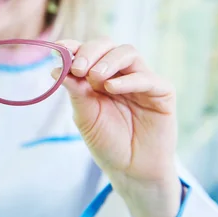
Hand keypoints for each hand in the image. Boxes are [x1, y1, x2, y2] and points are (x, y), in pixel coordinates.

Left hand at [52, 38, 180, 216]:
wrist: (130, 170)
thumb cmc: (107, 142)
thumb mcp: (85, 116)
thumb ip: (75, 91)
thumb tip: (56, 68)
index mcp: (98, 76)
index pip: (87, 52)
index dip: (73, 46)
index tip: (59, 49)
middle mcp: (119, 74)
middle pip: (107, 45)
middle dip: (90, 52)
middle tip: (78, 68)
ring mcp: (141, 81)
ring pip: (128, 53)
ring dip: (108, 61)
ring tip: (95, 77)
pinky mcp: (162, 93)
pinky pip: (147, 78)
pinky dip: (128, 80)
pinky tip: (112, 87)